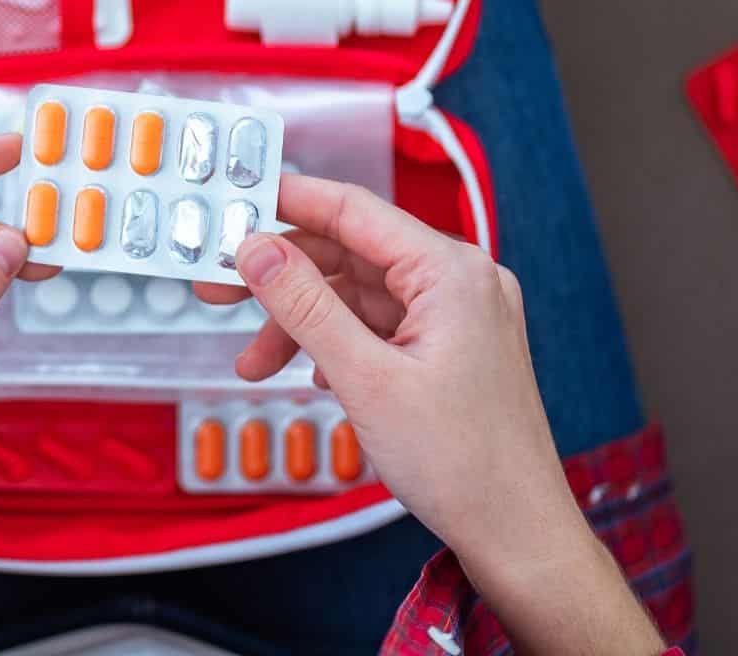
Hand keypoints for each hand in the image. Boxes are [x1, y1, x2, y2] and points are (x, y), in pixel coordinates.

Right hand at [199, 174, 662, 655]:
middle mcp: (461, 280)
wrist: (518, 535)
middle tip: (219, 289)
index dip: (285, 202)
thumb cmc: (463, 463)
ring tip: (256, 364)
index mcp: (451, 271)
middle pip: (350, 252)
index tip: (231, 203)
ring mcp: (460, 314)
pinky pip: (379, 325)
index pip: (352, 210)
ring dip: (303, 323)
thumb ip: (304, 306)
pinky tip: (312, 376)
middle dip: (282, 276)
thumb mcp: (365, 379)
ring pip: (358, 294)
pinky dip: (338, 343)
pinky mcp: (452, 347)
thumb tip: (256, 249)